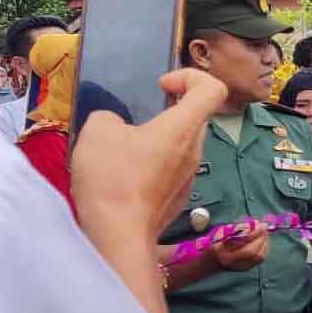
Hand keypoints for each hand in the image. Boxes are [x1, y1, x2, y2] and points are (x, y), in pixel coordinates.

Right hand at [72, 67, 227, 239]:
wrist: (118, 234)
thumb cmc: (112, 178)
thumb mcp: (98, 131)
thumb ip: (110, 117)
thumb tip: (116, 126)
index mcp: (183, 127)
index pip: (213, 89)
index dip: (191, 77)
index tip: (162, 86)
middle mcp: (195, 151)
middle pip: (195, 117)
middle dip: (169, 110)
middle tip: (138, 118)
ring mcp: (190, 177)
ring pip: (182, 146)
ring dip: (158, 140)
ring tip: (124, 150)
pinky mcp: (179, 198)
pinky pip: (172, 170)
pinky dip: (154, 165)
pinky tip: (125, 176)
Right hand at [211, 219, 270, 271]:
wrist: (209, 262)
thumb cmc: (215, 243)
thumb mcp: (221, 232)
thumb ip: (238, 228)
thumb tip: (256, 223)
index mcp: (220, 249)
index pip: (240, 241)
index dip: (253, 232)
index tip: (260, 223)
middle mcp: (229, 260)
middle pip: (251, 251)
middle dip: (260, 238)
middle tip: (264, 227)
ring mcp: (237, 267)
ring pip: (258, 257)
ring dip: (265, 243)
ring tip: (264, 233)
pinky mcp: (244, 269)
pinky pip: (259, 260)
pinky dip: (264, 249)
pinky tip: (264, 241)